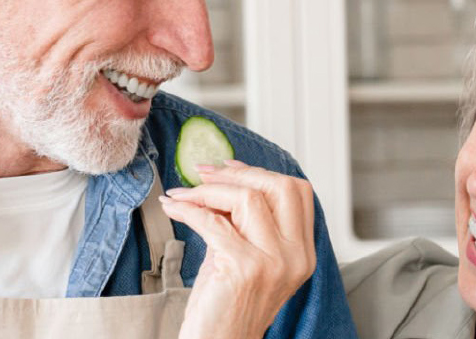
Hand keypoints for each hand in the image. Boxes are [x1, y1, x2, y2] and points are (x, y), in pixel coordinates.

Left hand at [161, 160, 316, 338]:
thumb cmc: (226, 308)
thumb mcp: (246, 258)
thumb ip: (246, 223)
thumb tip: (224, 182)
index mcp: (302, 253)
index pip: (297, 193)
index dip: (260, 172)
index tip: (229, 168)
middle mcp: (296, 257)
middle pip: (279, 186)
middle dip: (237, 174)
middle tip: (202, 175)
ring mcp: (274, 262)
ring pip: (247, 198)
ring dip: (206, 190)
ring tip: (182, 195)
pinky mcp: (245, 268)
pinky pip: (213, 222)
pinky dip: (187, 209)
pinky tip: (173, 207)